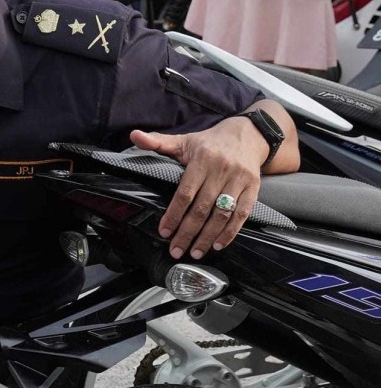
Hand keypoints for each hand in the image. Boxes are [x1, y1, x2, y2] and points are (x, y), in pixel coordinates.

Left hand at [129, 118, 268, 258]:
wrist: (247, 135)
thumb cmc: (209, 143)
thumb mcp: (183, 140)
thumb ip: (157, 142)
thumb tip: (134, 135)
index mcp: (202, 159)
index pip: (185, 193)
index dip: (174, 214)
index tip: (164, 231)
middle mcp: (222, 170)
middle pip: (202, 208)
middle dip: (188, 232)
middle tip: (176, 250)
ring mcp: (239, 180)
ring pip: (222, 214)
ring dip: (208, 237)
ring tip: (195, 252)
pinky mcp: (253, 188)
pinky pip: (242, 214)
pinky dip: (230, 232)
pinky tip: (218, 245)